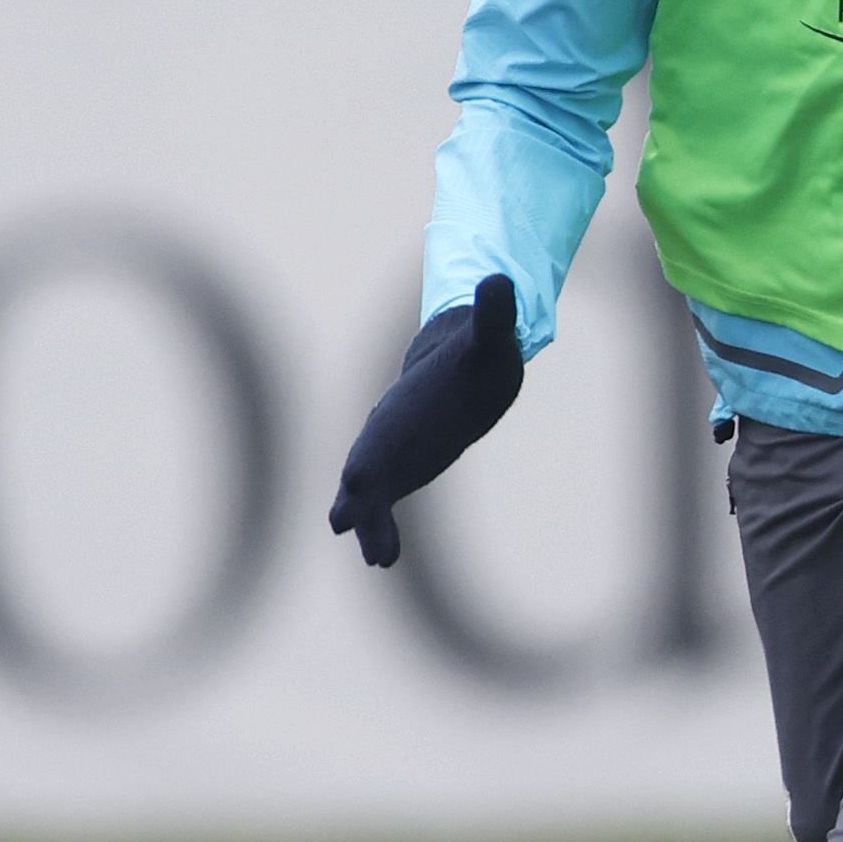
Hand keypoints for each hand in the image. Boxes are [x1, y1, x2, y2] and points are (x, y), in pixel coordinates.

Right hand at [327, 275, 526, 566]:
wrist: (460, 365)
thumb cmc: (477, 350)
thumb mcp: (489, 334)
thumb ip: (492, 313)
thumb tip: (500, 281)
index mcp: (409, 400)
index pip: (386, 428)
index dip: (372, 451)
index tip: (357, 477)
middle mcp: (391, 429)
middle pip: (369, 463)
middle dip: (357, 493)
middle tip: (342, 523)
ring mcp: (393, 453)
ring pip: (373, 492)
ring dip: (369, 522)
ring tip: (376, 558)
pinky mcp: (402, 470)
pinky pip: (386, 503)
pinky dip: (382, 529)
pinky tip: (382, 559)